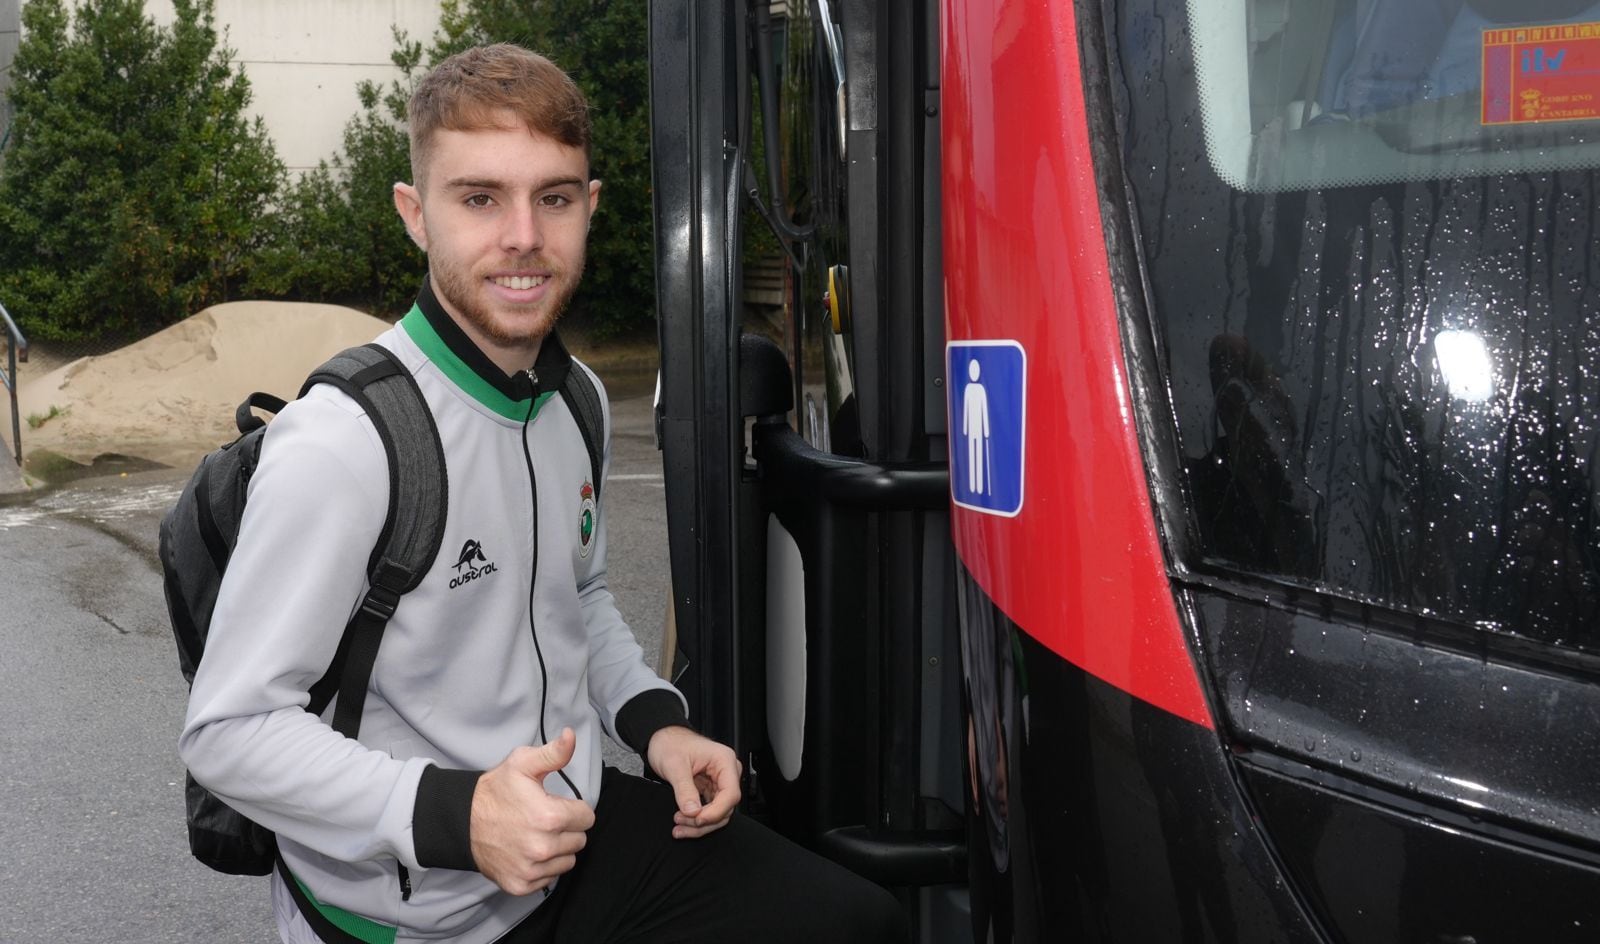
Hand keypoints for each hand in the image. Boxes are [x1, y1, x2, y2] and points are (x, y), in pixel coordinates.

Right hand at [469, 728, 595, 894]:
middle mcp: (543, 847)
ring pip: (568, 860)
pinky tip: (528, 851)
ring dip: (558, 849)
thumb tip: (571, 736)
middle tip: (544, 820)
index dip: (574, 809)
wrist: (462, 821)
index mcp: (550, 817)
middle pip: (579, 840)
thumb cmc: (495, 792)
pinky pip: (550, 877)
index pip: (587, 818)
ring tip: (536, 835)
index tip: (556, 805)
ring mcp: (531, 869)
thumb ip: (554, 752)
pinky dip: (543, 867)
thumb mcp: (522, 764)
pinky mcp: (520, 884)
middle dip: (567, 829)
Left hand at [645, 726, 741, 838]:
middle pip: (726, 807)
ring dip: (699, 824)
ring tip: (679, 826)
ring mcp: (719, 782)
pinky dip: (696, 819)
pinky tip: (682, 822)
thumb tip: (693, 811)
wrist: (662, 740)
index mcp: (724, 760)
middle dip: (704, 820)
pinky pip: (709, 810)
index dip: (716, 811)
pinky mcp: (710, 789)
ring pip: (718, 813)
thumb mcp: (674, 766)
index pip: (731, 793)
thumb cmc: (671, 744)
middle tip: (681, 822)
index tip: (698, 819)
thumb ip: (684, 789)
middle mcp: (726, 772)